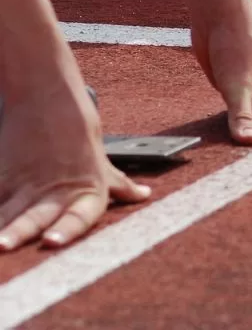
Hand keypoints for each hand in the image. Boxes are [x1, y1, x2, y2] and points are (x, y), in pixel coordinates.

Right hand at [0, 88, 150, 251]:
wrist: (49, 99)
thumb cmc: (80, 133)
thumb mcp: (102, 163)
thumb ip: (120, 185)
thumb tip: (144, 195)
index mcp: (88, 191)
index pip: (80, 216)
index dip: (67, 230)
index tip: (51, 242)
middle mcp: (56, 191)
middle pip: (36, 217)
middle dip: (20, 232)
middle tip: (4, 246)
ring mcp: (26, 185)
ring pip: (8, 211)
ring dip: (0, 227)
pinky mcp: (4, 177)